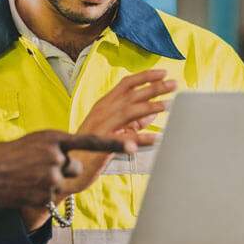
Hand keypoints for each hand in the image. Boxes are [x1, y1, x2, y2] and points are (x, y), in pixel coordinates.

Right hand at [0, 130, 133, 225]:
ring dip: (53, 182)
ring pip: (65, 181)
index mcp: (54, 137)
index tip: (134, 146)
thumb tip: (69, 157)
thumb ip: (54, 147)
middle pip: (76, 167)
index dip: (115, 144)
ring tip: (30, 178)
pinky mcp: (45, 194)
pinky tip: (26, 189)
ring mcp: (51, 175)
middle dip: (64, 169)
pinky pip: (53, 196)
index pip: (91, 141)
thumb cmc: (6, 156)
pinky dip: (42, 194)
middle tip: (40, 169)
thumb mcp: (34, 142)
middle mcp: (56, 155)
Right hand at [63, 70, 175, 195]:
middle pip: (131, 95)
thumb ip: (133, 122)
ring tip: (170, 105)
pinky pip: (125, 139)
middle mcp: (102, 112)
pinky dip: (142, 138)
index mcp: (103, 105)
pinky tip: (157, 138)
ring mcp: (101, 128)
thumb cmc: (90, 149)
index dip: (145, 77)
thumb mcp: (113, 130)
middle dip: (154, 87)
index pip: (126, 84)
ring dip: (151, 106)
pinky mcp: (102, 145)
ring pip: (129, 111)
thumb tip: (153, 112)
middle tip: (174, 84)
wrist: (68, 170)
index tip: (164, 73)